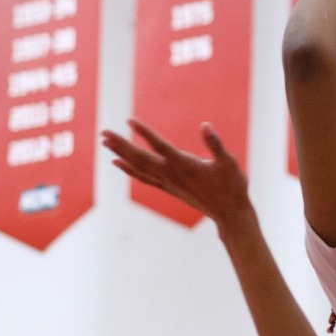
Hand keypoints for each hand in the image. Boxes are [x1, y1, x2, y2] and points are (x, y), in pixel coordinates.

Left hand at [102, 121, 253, 226]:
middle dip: (121, 144)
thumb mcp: (228, 163)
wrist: (230, 214)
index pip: (159, 146)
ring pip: (138, 167)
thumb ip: (215, 144)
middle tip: (103, 132)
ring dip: (120, 153)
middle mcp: (172, 175)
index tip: (129, 120)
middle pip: (140, 157)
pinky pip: (143, 177)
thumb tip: (205, 125)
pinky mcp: (169, 188)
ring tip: (104, 142)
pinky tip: (118, 162)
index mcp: (185, 166)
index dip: (144, 133)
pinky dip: (129, 169)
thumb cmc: (232, 187)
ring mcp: (168, 183)